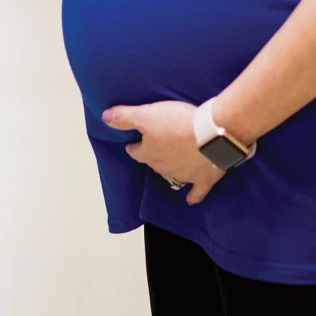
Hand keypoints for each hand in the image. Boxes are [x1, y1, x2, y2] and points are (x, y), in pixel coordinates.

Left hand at [103, 100, 225, 205]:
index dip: (134, 146)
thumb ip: (124, 117)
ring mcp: (184, 175)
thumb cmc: (178, 123)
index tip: (134, 143)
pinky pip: (197, 192)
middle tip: (158, 144)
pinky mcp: (203, 179)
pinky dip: (194, 196)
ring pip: (173, 174)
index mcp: (149, 153)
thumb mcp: (146, 114)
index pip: (135, 151)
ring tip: (172, 161)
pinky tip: (191, 200)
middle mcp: (163, 167)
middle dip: (154, 155)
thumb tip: (105, 117)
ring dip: (172, 168)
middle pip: (154, 162)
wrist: (210, 135)